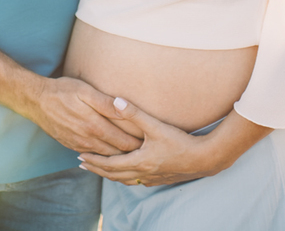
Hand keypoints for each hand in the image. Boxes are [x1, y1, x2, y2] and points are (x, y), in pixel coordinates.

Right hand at [25, 77, 143, 155]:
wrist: (36, 101)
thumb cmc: (63, 90)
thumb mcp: (85, 90)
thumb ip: (106, 103)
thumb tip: (125, 110)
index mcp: (94, 126)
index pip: (124, 141)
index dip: (138, 144)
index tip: (151, 142)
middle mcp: (88, 139)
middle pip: (117, 152)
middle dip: (132, 153)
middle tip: (148, 151)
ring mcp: (79, 145)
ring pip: (105, 156)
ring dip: (119, 156)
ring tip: (134, 154)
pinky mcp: (71, 146)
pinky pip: (92, 155)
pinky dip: (104, 157)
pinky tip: (110, 154)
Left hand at [77, 97, 224, 186]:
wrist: (204, 159)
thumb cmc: (180, 143)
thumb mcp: (156, 126)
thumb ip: (135, 114)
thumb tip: (116, 101)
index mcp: (138, 161)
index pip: (109, 164)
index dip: (94, 160)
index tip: (80, 156)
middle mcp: (142, 173)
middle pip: (113, 175)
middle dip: (97, 169)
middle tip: (82, 164)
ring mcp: (151, 178)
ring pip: (125, 180)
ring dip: (110, 175)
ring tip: (100, 171)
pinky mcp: (161, 179)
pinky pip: (137, 182)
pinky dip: (126, 179)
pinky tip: (127, 175)